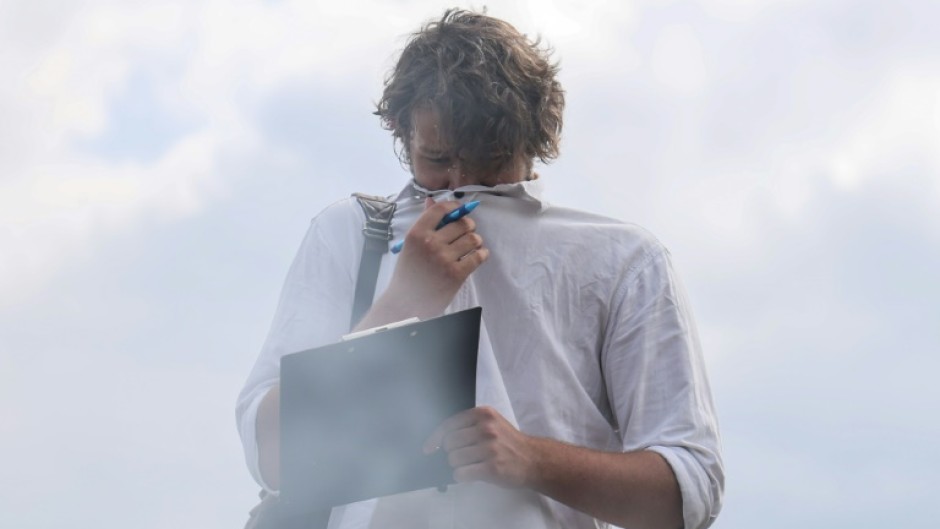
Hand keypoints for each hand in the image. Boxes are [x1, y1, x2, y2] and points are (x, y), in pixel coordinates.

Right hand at [380, 199, 488, 318]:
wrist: (405, 302)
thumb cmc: (409, 272)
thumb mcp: (411, 245)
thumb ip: (424, 223)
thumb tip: (432, 201)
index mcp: (416, 233)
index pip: (440, 210)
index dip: (454, 207)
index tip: (460, 210)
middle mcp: (430, 243)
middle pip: (462, 224)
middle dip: (469, 227)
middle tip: (467, 233)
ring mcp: (443, 258)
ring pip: (473, 239)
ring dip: (475, 241)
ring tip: (471, 247)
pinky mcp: (456, 273)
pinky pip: (478, 256)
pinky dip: (482, 254)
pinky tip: (478, 256)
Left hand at [423, 406, 536, 488]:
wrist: (533, 460)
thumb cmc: (509, 442)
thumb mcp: (492, 423)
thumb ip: (470, 425)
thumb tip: (439, 439)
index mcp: (484, 414)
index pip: (449, 424)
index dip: (435, 438)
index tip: (428, 447)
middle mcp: (486, 429)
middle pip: (449, 443)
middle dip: (452, 453)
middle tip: (464, 457)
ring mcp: (489, 448)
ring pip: (453, 459)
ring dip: (458, 466)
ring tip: (472, 465)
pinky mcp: (491, 468)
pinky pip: (461, 474)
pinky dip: (462, 476)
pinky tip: (471, 474)